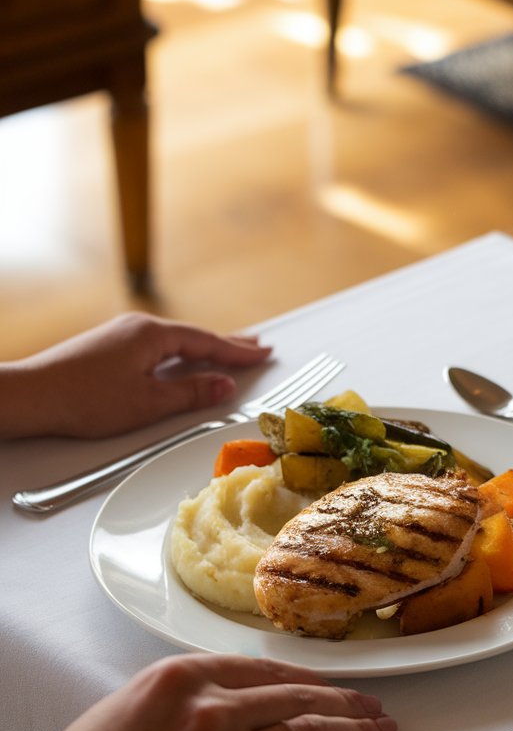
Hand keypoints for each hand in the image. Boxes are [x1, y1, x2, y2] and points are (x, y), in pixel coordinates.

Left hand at [0, 312, 271, 438]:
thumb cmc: (83, 399)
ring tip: (229, 351)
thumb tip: (222, 386)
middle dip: (227, 343)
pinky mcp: (110, 348)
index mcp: (152, 335)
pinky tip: (184, 358)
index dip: (238, 352)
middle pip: (194, 335)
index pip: (207, 342)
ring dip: (205, 347)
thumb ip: (190, 394)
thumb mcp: (147, 403)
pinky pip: (159, 345)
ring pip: (176, 340)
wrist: (32, 396)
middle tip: (257, 347)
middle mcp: (138, 328)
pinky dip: (182, 351)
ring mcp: (122, 335)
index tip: (263, 355)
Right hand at [12, 654, 396, 730]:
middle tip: (373, 709)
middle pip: (300, 699)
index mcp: (181, 678)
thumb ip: (183, 697)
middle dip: (346, 704)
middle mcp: (213, 711)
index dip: (310, 681)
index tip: (332, 688)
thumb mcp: (125, 709)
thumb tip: (231, 701)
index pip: (266, 671)